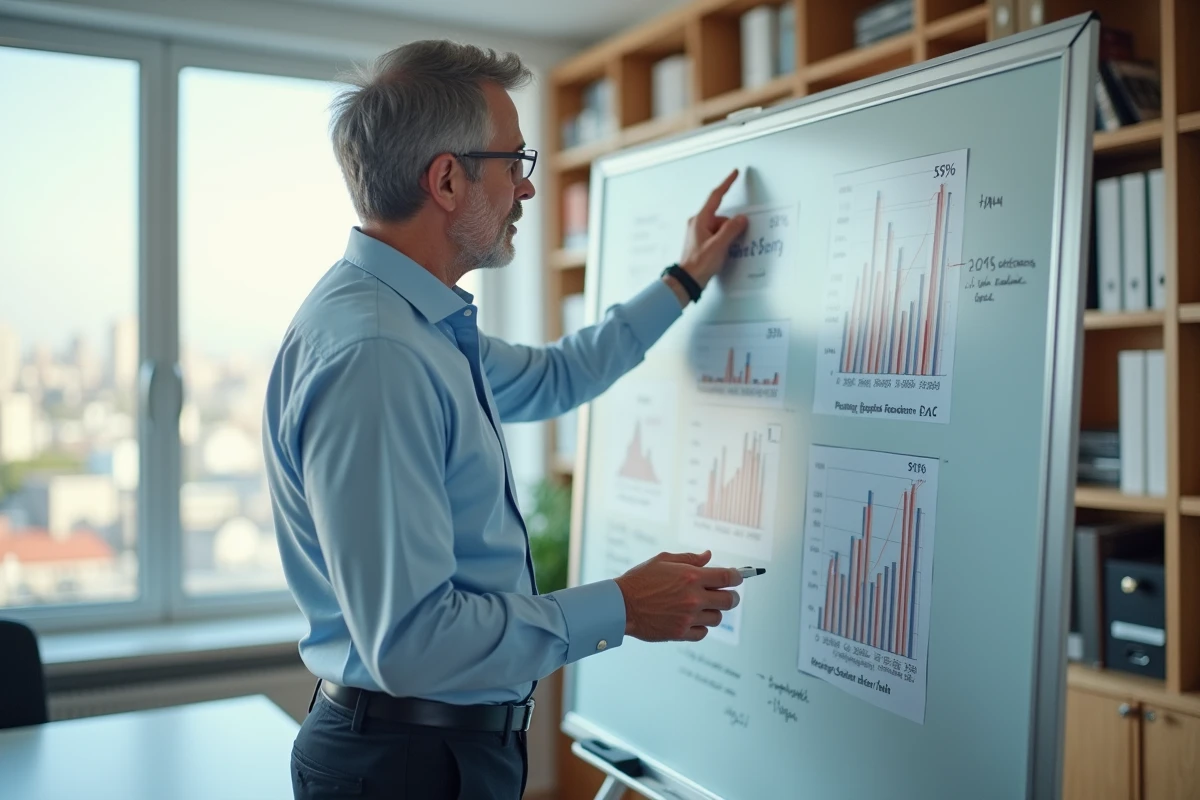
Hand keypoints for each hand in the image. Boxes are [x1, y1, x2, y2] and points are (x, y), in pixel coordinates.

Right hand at [613, 550, 742, 641]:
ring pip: (717, 618)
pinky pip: (703, 633)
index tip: (737, 577)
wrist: (621, 605)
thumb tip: (709, 556)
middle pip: (729, 600)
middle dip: (730, 596)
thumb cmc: (640, 580)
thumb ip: (689, 559)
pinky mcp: (680, 633)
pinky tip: (692, 619)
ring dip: (713, 611)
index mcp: (691, 576)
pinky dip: (701, 626)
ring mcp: (688, 617)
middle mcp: (693, 598)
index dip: (737, 577)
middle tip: (724, 594)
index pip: (728, 577)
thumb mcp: (663, 560)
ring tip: (702, 606)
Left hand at [674, 170, 749, 293]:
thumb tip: (741, 219)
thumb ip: (731, 230)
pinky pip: (716, 235)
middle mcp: (697, 223)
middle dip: (730, 227)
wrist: (687, 280)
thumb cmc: (699, 263)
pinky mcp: (701, 241)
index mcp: (700, 220)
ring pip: (720, 227)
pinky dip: (722, 242)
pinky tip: (720, 253)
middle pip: (721, 217)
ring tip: (721, 252)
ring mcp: (698, 232)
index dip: (726, 184)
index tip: (734, 173)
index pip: (716, 196)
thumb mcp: (719, 245)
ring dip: (726, 237)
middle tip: (729, 243)